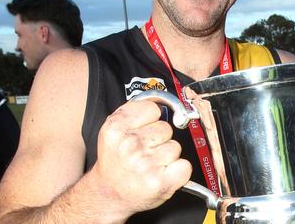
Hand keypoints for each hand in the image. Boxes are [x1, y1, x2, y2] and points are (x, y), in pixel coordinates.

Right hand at [90, 99, 190, 216]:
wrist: (109, 194)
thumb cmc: (116, 163)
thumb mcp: (113, 131)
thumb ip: (134, 111)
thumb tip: (162, 99)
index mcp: (116, 128)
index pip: (153, 109)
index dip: (151, 120)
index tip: (143, 130)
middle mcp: (130, 144)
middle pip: (166, 128)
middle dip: (160, 139)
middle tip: (144, 152)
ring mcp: (146, 164)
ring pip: (175, 147)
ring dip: (168, 156)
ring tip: (151, 165)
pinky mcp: (161, 182)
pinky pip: (185, 166)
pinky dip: (179, 171)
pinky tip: (163, 175)